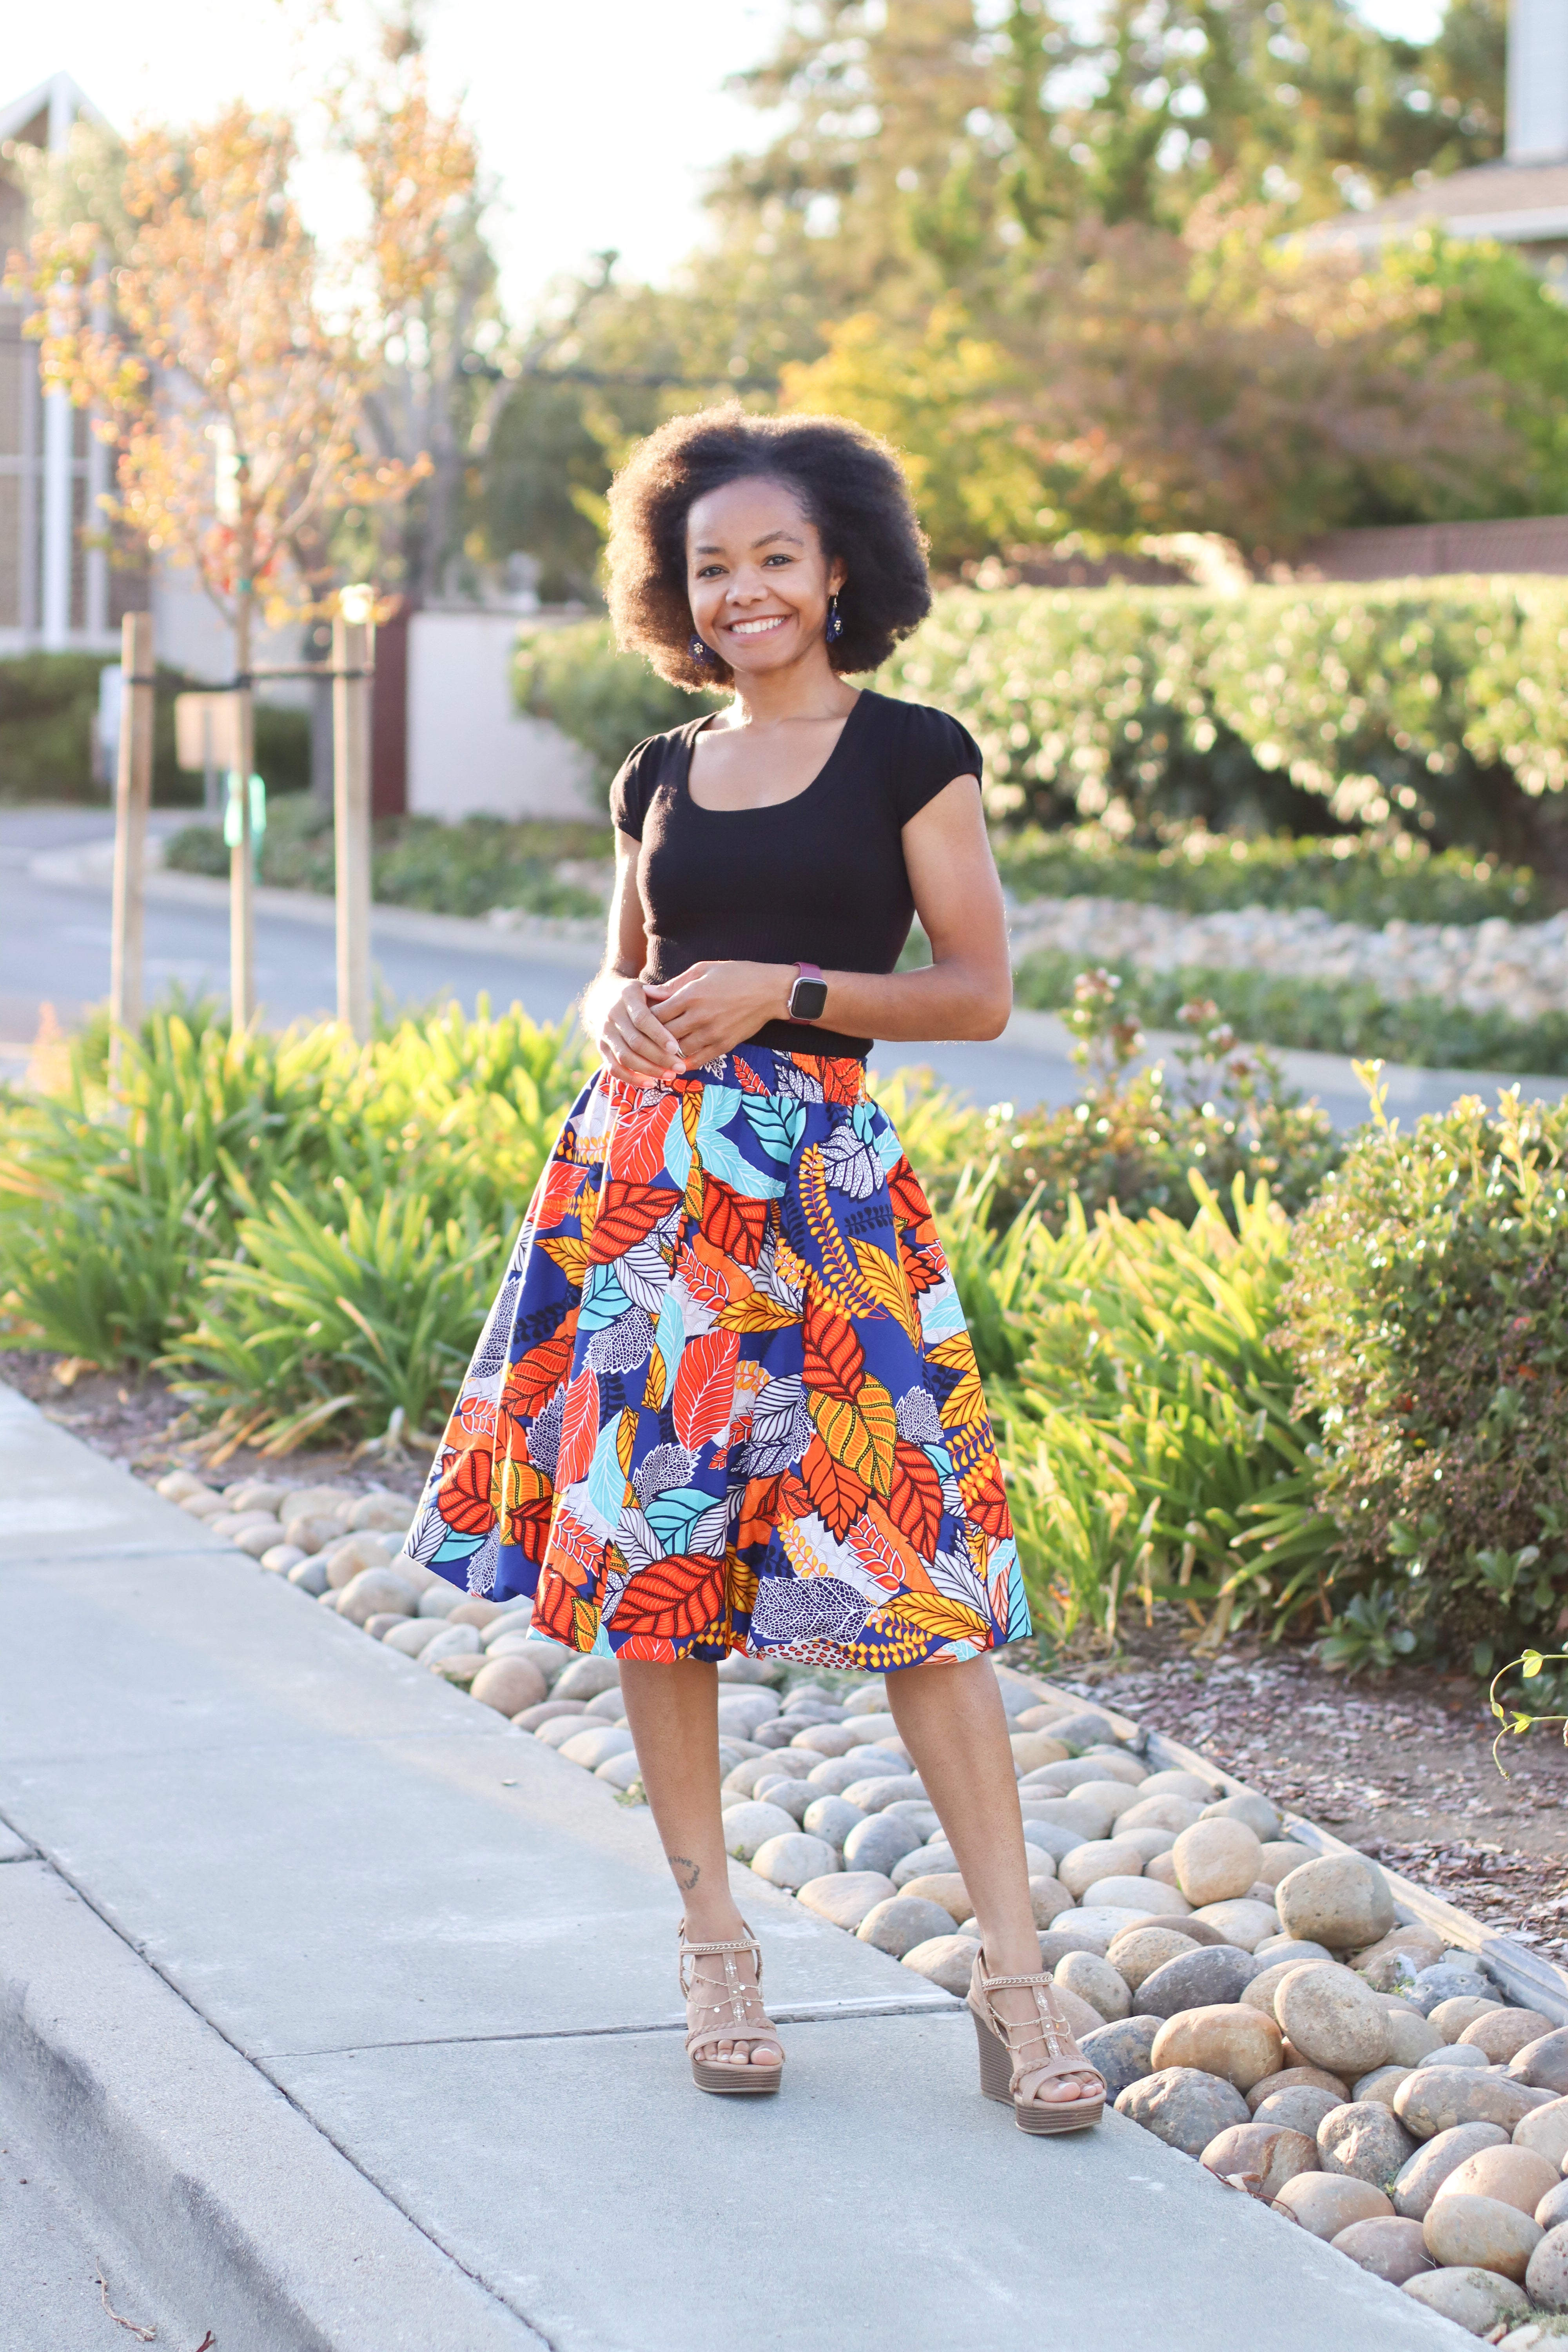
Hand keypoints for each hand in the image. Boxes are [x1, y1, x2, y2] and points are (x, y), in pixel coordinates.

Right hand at [593, 978, 685, 1084]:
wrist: (604, 997)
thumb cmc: (638, 996)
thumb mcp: (651, 990)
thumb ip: (666, 998)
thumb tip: (687, 1010)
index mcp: (626, 996)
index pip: (642, 1019)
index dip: (659, 1035)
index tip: (676, 1048)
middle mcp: (612, 1015)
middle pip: (635, 1042)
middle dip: (659, 1057)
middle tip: (680, 1067)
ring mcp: (604, 1033)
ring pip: (625, 1057)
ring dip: (649, 1070)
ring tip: (670, 1076)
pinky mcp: (601, 1048)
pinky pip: (614, 1068)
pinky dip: (631, 1079)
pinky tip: (650, 1084)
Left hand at [644, 961, 794, 1065]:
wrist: (770, 991)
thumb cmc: (736, 975)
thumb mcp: (703, 969)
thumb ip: (675, 983)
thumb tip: (649, 992)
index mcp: (691, 995)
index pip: (656, 1013)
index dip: (645, 1017)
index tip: (641, 1018)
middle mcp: (700, 1016)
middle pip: (663, 1034)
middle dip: (652, 1037)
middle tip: (645, 1037)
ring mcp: (712, 1033)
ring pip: (678, 1050)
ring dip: (666, 1051)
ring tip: (658, 1049)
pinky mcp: (724, 1045)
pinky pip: (698, 1060)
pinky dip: (684, 1062)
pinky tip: (677, 1061)